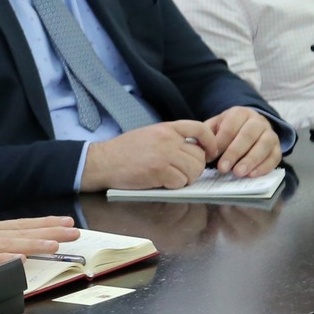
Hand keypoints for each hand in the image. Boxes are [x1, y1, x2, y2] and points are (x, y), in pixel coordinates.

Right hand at [0, 193, 77, 279]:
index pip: (20, 224)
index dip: (44, 223)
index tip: (66, 222)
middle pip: (22, 233)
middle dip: (49, 232)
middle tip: (74, 232)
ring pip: (9, 245)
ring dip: (33, 243)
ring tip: (55, 244)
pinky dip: (3, 260)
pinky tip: (19, 260)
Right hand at [80, 122, 210, 191]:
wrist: (103, 161)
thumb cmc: (124, 151)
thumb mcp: (150, 134)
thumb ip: (172, 138)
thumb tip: (195, 150)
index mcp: (166, 128)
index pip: (200, 129)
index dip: (211, 142)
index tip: (210, 153)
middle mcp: (167, 139)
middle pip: (199, 155)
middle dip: (195, 168)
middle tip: (182, 173)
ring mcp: (163, 154)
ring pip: (194, 170)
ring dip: (186, 178)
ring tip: (172, 178)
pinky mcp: (158, 171)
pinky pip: (180, 182)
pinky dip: (174, 185)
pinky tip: (162, 182)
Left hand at [202, 107, 280, 177]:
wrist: (250, 126)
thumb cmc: (229, 129)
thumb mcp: (216, 126)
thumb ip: (207, 134)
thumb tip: (197, 147)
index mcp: (240, 113)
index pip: (230, 126)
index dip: (220, 142)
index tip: (210, 156)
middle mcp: (258, 121)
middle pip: (248, 135)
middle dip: (234, 153)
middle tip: (222, 168)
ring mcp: (270, 133)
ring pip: (264, 145)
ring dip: (250, 160)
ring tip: (238, 173)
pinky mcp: (277, 147)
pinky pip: (274, 157)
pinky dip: (264, 167)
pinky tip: (252, 175)